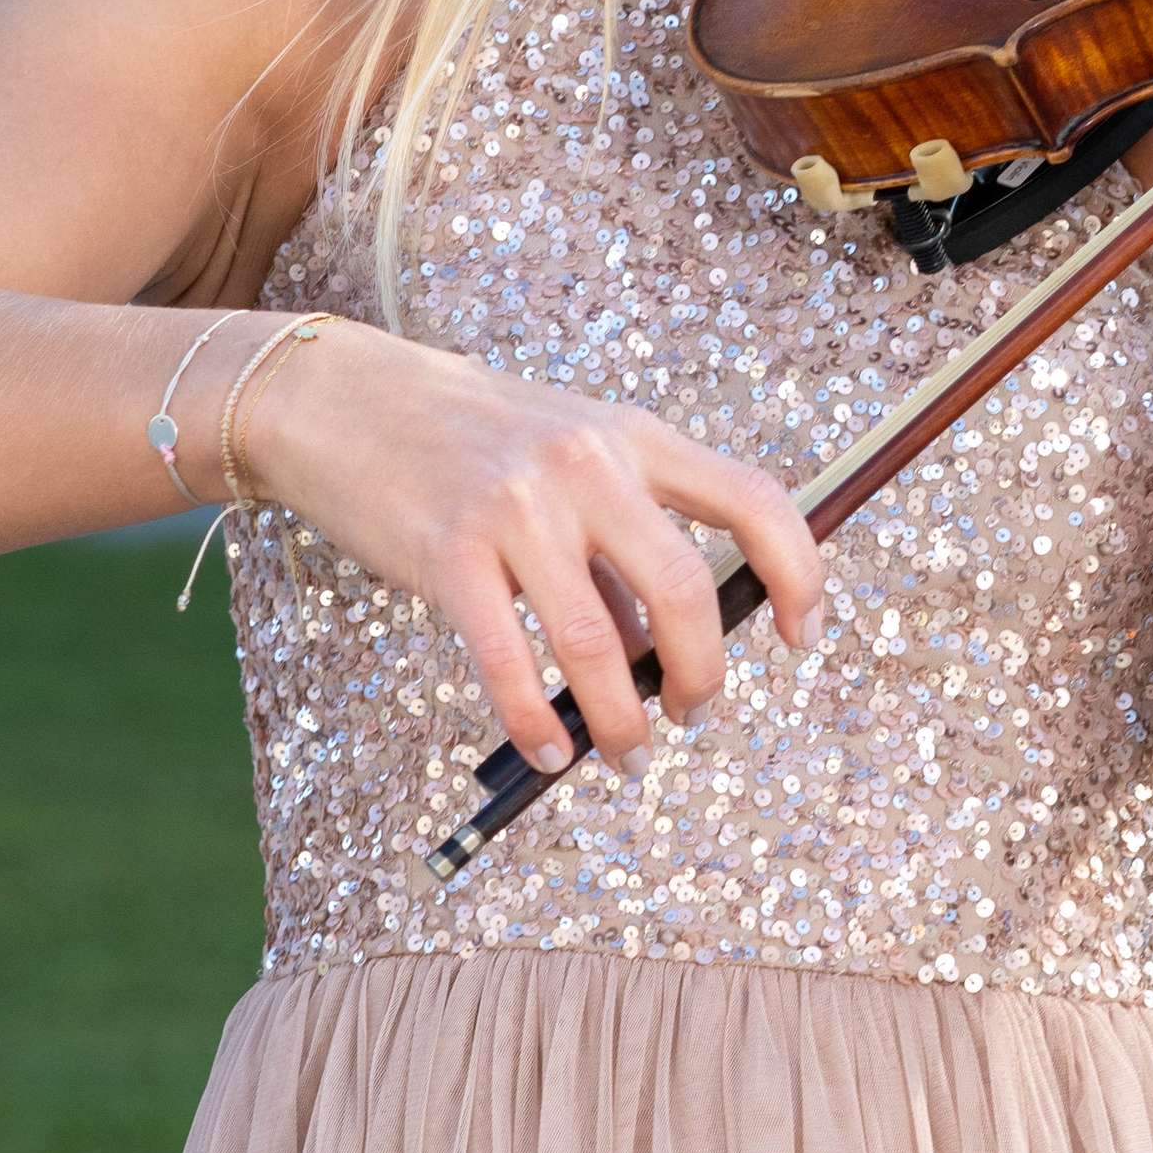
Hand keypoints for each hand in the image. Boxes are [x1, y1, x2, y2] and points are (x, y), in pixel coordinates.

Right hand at [250, 315, 828, 776]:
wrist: (349, 400)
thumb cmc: (470, 441)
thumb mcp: (569, 458)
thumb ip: (621, 541)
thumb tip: (664, 655)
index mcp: (634, 435)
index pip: (755, 500)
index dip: (799, 575)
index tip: (803, 635)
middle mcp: (588, 462)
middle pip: (685, 592)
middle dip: (702, 676)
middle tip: (693, 714)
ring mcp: (518, 506)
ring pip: (600, 646)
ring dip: (623, 723)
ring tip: (625, 752)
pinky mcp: (450, 551)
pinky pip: (511, 665)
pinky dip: (539, 724)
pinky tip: (548, 750)